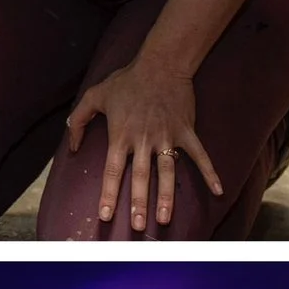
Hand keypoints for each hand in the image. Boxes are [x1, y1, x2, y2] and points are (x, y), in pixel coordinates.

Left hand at [63, 52, 223, 230]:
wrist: (161, 63)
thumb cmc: (127, 80)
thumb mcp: (95, 94)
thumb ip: (78, 120)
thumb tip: (70, 146)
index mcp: (120, 135)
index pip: (111, 170)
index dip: (108, 194)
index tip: (106, 215)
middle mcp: (143, 140)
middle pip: (139, 177)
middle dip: (138, 203)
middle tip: (137, 226)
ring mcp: (166, 136)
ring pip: (167, 172)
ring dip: (166, 197)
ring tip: (165, 219)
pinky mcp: (186, 131)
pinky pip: (199, 155)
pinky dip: (210, 172)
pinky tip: (218, 190)